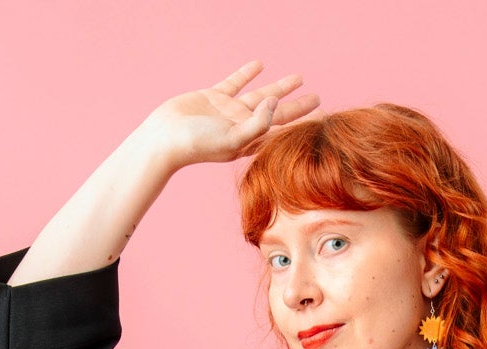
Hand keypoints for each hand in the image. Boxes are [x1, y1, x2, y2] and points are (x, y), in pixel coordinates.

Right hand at [150, 60, 319, 170]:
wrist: (166, 138)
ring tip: (299, 78)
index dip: (302, 125)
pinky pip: (236, 83)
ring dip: (279, 87)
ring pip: (260, 96)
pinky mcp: (214, 98)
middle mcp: (243, 127)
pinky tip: (260, 65)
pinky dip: (248, 73)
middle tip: (318, 98)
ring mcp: (229, 112)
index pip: (283, 132)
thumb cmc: (198, 145)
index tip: (321, 118)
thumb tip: (275, 103)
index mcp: (251, 141)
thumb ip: (258, 123)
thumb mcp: (233, 138)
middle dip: (298, 106)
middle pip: (278, 114)